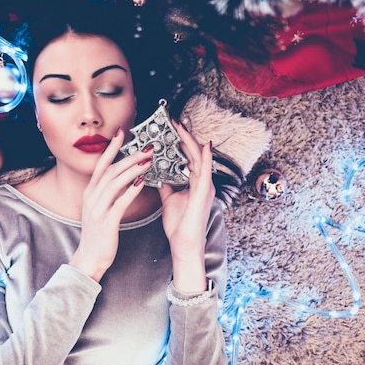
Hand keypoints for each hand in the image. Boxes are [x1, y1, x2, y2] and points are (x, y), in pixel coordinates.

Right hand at [69, 128, 153, 281]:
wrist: (90, 257)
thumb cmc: (99, 232)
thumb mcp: (100, 207)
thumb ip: (108, 192)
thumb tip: (123, 177)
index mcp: (91, 191)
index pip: (101, 163)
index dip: (112, 147)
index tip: (122, 132)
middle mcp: (92, 196)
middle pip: (111, 169)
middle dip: (129, 156)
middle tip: (147, 147)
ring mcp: (98, 208)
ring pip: (115, 182)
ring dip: (132, 170)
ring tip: (148, 161)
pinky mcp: (106, 221)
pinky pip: (119, 202)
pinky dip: (130, 191)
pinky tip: (142, 183)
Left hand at [158, 121, 215, 292]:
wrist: (183, 244)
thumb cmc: (179, 224)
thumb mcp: (169, 199)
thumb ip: (166, 185)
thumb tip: (158, 173)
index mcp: (194, 183)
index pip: (188, 156)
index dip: (180, 141)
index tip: (171, 127)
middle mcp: (202, 182)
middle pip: (194, 153)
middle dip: (184, 136)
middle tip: (174, 120)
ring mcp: (205, 187)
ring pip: (199, 158)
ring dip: (191, 141)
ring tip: (182, 126)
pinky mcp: (204, 193)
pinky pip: (205, 172)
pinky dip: (205, 157)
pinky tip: (203, 145)